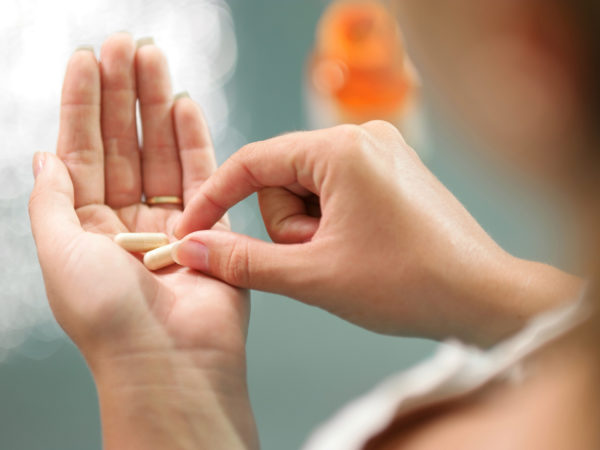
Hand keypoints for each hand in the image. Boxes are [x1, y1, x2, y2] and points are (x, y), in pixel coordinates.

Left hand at [29, 34, 256, 448]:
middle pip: (123, 143)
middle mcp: (125, 221)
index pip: (82, 151)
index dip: (83, 104)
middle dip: (122, 93)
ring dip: (156, 104)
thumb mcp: (58, 252)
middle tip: (126, 44)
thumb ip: (51, 200)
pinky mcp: (209, 226)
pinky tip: (185, 104)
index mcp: (84, 227)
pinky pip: (200, 174)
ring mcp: (169, 221)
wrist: (171, 361)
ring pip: (160, 150)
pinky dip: (192, 138)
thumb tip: (43, 155)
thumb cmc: (109, 318)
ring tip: (153, 58)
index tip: (87, 59)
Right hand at [175, 121, 581, 344]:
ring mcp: (382, 150)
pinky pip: (335, 190)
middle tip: (318, 260)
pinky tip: (358, 248)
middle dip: (288, 227)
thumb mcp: (313, 277)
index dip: (214, 199)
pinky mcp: (392, 170)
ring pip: (308, 188)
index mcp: (341, 148)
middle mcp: (362, 136)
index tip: (190, 232)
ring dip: (310, 229)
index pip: (252, 162)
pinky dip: (330, 223)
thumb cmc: (409, 284)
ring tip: (344, 258)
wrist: (484, 297)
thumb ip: (243, 261)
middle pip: (282, 178)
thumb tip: (190, 249)